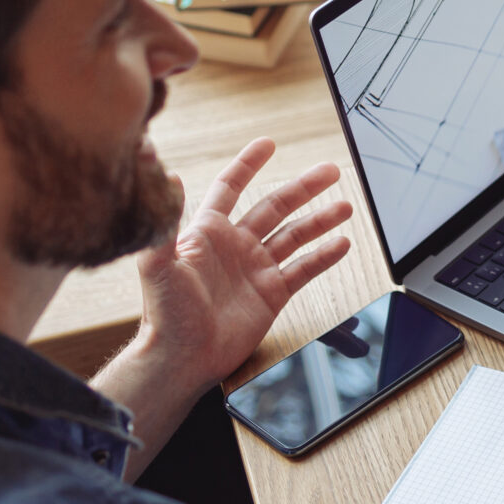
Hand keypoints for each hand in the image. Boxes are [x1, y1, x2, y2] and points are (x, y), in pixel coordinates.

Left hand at [131, 137, 353, 389]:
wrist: (182, 358)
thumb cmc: (164, 314)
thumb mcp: (158, 264)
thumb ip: (165, 221)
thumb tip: (167, 175)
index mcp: (207, 233)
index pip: (231, 187)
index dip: (249, 165)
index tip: (268, 145)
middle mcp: (234, 247)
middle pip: (275, 206)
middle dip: (303, 188)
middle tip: (330, 171)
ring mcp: (255, 269)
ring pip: (294, 236)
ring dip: (320, 220)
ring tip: (345, 206)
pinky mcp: (270, 294)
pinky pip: (302, 270)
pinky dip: (323, 257)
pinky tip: (341, 244)